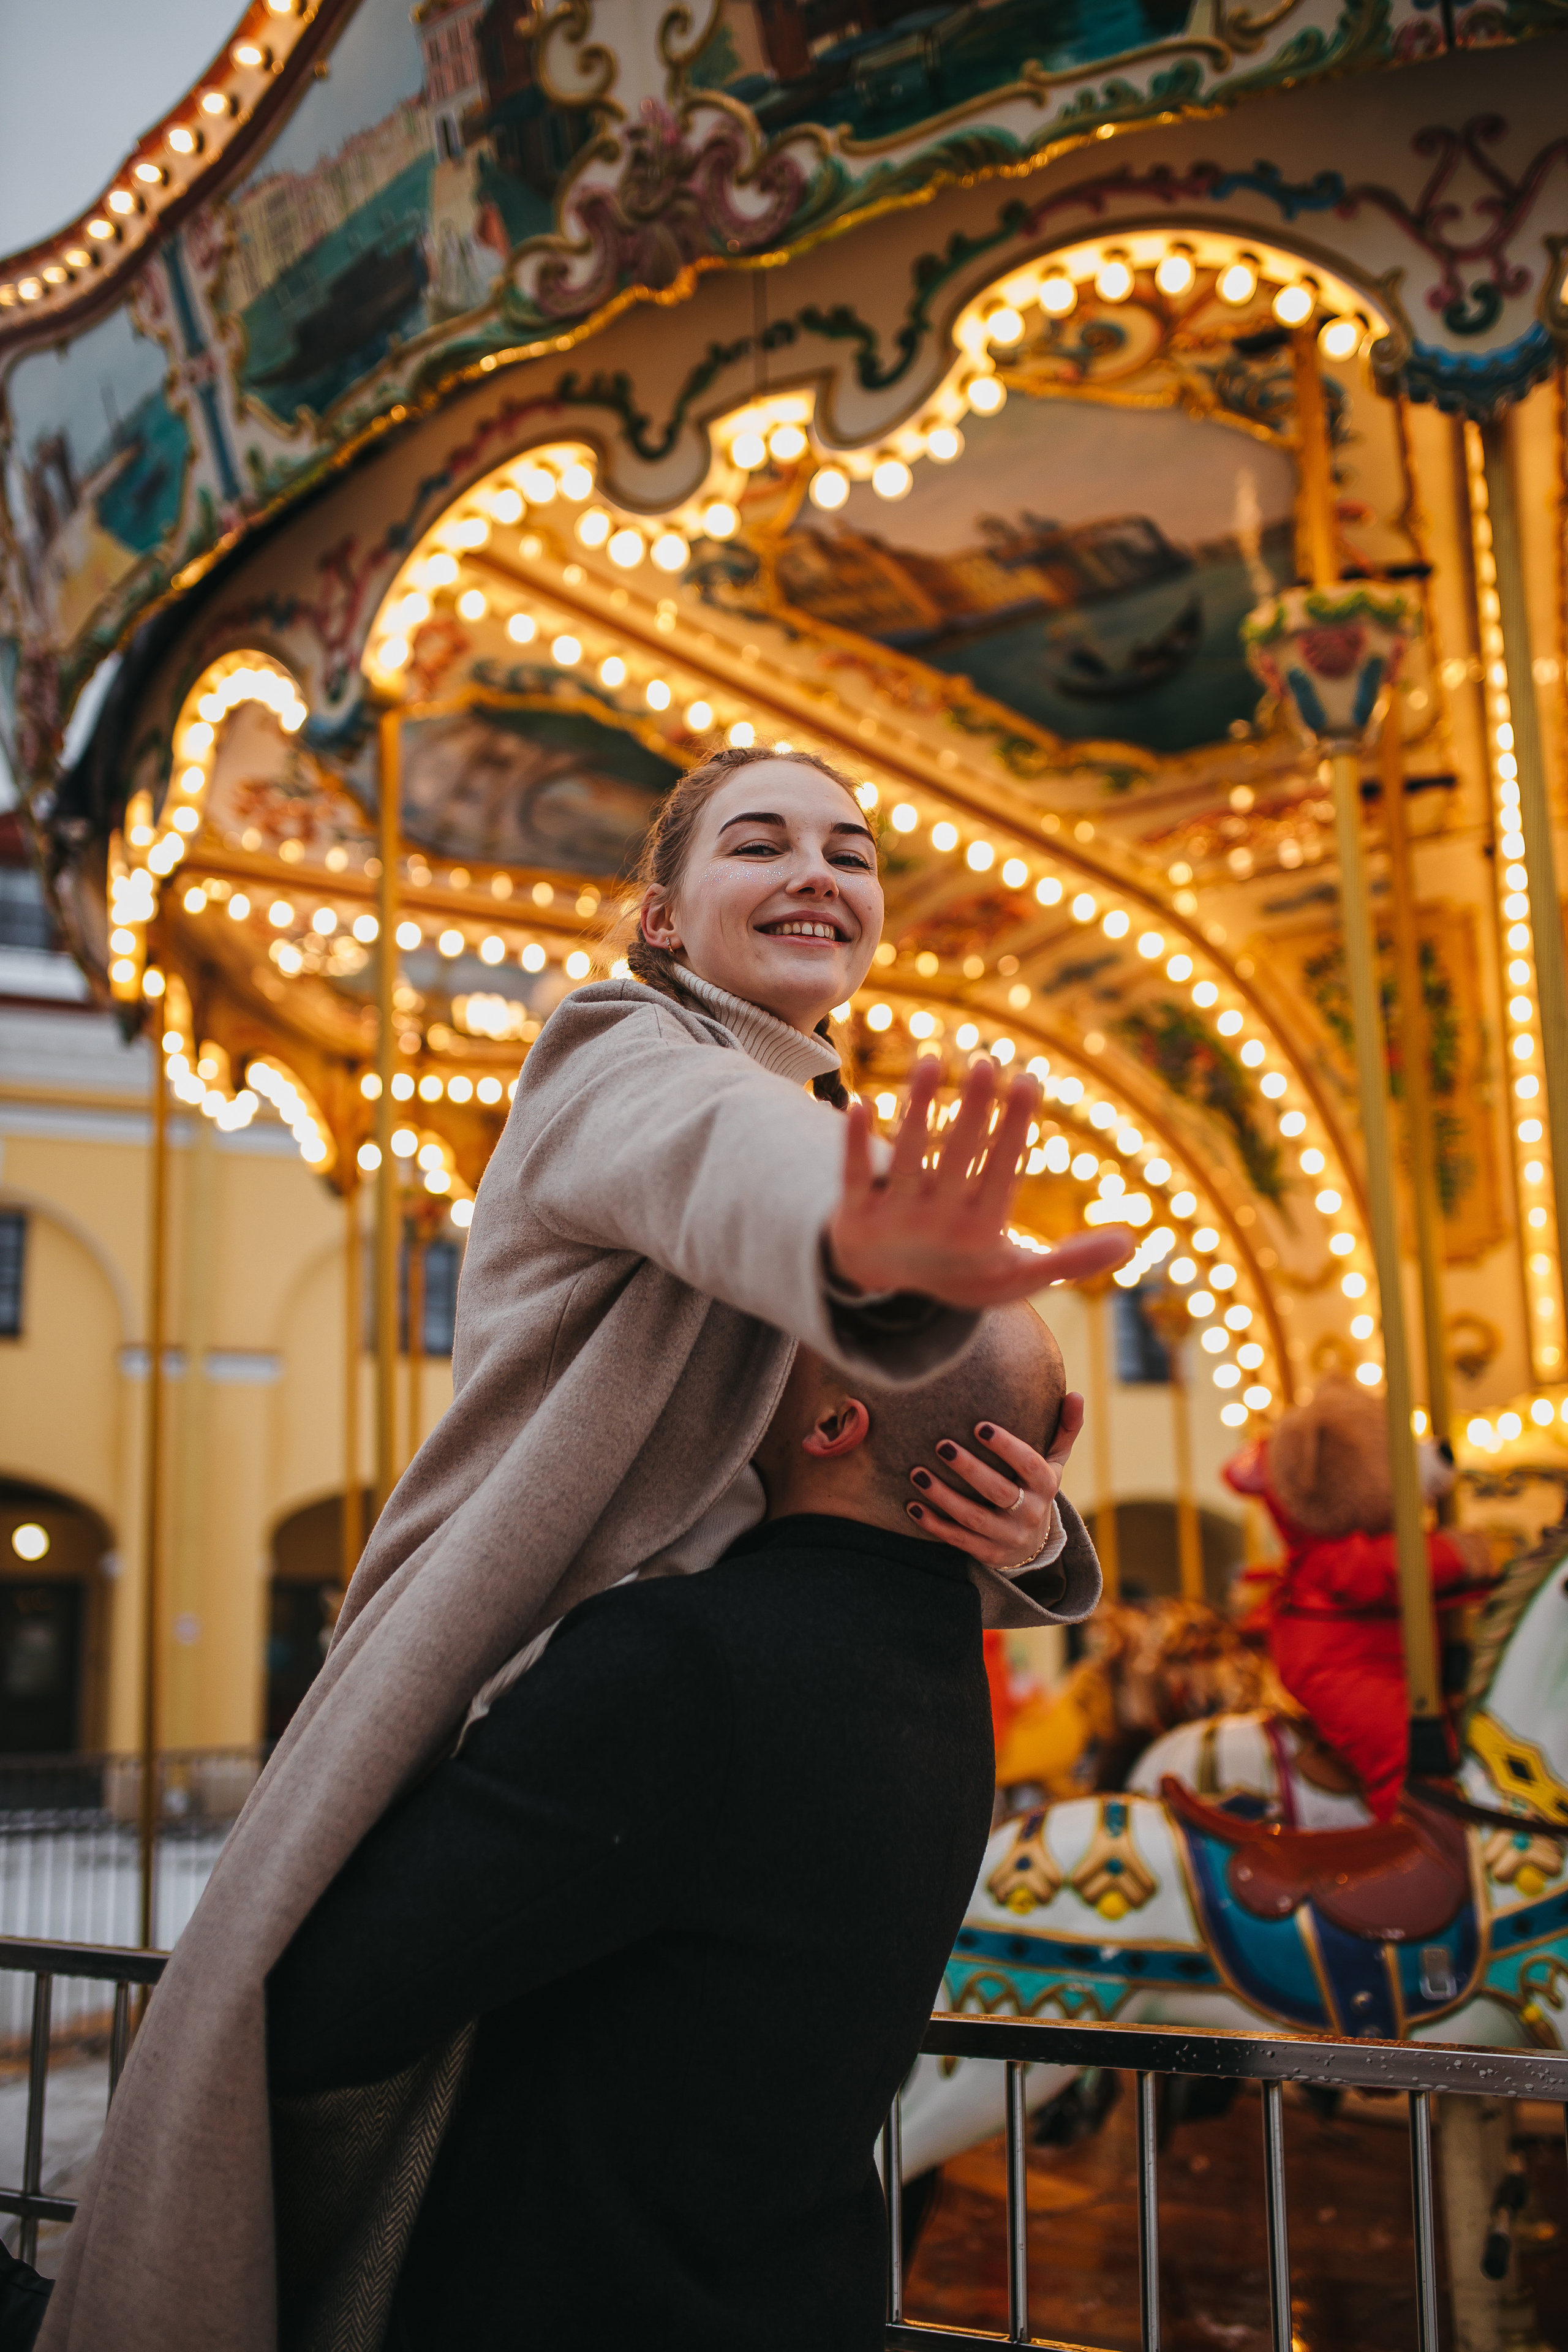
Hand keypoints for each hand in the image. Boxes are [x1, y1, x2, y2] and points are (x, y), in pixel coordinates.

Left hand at [827, 1057, 1132, 1307]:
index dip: (1014, 1128)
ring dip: (917, 1110)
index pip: (1001, 1172)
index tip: (1027, 1080)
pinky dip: (853, 1144)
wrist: (889, 1290)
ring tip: (931, 1061)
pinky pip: (852, 1175)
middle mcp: (938, 1223)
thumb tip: (1131, 1241)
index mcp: (982, 1232)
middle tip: (985, 1062)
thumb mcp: (1019, 1276)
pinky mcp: (853, 1215)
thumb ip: (1071, 1259)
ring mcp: (894, 1219)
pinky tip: (856, 1101)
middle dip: (972, 1111)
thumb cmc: (965, 1270)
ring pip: (905, 1159)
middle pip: (956, 1158)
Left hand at [906, 1392, 1085, 1567]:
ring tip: (917, 1472)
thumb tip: (1077, 1395)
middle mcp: (1030, 1512)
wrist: (1033, 1542)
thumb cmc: (1036, 1485)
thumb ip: (1064, 1428)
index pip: (1029, 1464)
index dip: (1007, 1447)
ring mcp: (1008, 1536)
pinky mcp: (988, 1553)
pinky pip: (958, 1540)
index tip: (979, 1426)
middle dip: (969, 1469)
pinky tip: (913, 1506)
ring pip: (973, 1518)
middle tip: (941, 1445)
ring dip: (943, 1497)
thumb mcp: (1054, 1461)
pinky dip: (934, 1524)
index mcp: (1046, 1485)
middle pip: (999, 1491)